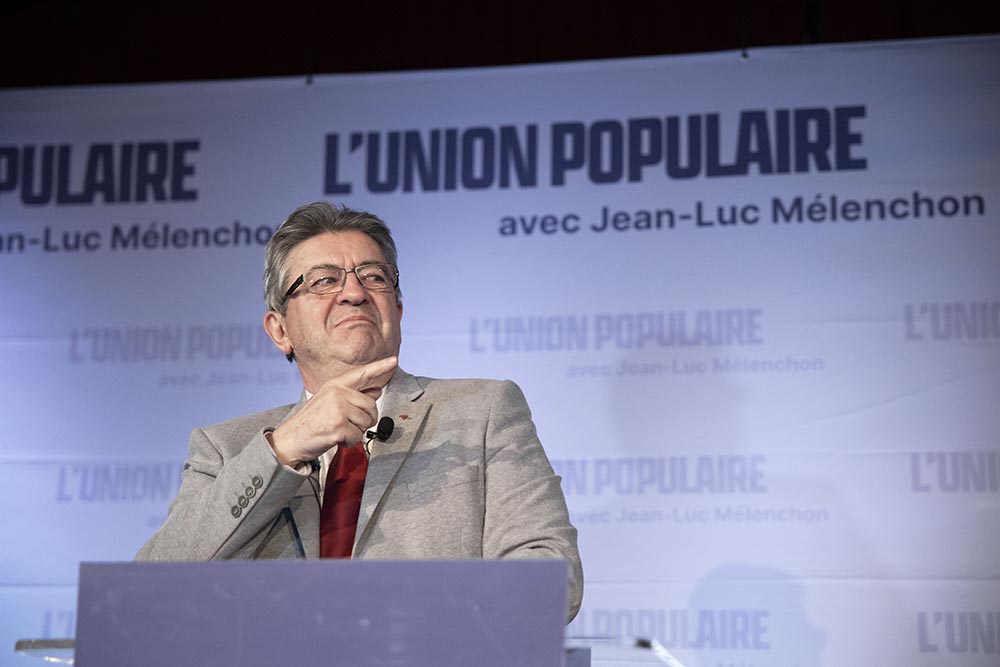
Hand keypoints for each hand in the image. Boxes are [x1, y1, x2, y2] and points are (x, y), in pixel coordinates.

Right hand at [268, 356, 397, 466]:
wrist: (289, 439)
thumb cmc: (310, 423)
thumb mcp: (330, 403)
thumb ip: (353, 397)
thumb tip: (375, 391)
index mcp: (335, 385)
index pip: (362, 374)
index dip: (380, 367)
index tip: (394, 360)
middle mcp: (337, 393)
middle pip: (371, 406)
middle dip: (364, 420)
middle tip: (348, 424)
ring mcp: (338, 409)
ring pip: (366, 422)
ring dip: (356, 432)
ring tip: (338, 430)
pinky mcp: (338, 426)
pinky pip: (357, 436)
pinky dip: (349, 442)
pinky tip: (335, 438)